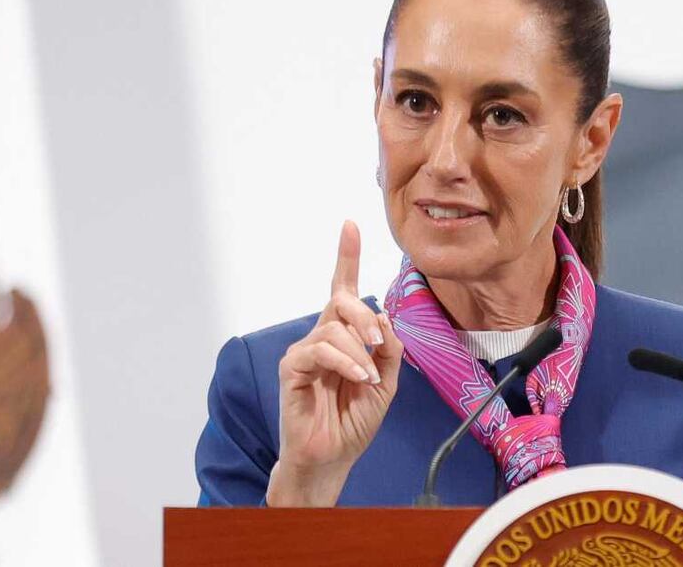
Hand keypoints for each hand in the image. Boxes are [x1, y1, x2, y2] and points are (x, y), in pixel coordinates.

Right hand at [266, 221, 403, 506]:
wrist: (332, 457)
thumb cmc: (352, 420)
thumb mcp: (386, 382)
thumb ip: (389, 350)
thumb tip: (384, 320)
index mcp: (344, 336)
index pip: (344, 289)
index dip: (346, 256)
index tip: (350, 225)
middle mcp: (322, 337)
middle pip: (343, 300)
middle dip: (366, 315)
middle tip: (379, 340)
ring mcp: (305, 352)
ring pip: (333, 326)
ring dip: (359, 349)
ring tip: (368, 376)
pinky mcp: (292, 369)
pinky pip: (319, 350)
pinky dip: (345, 361)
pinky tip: (357, 376)